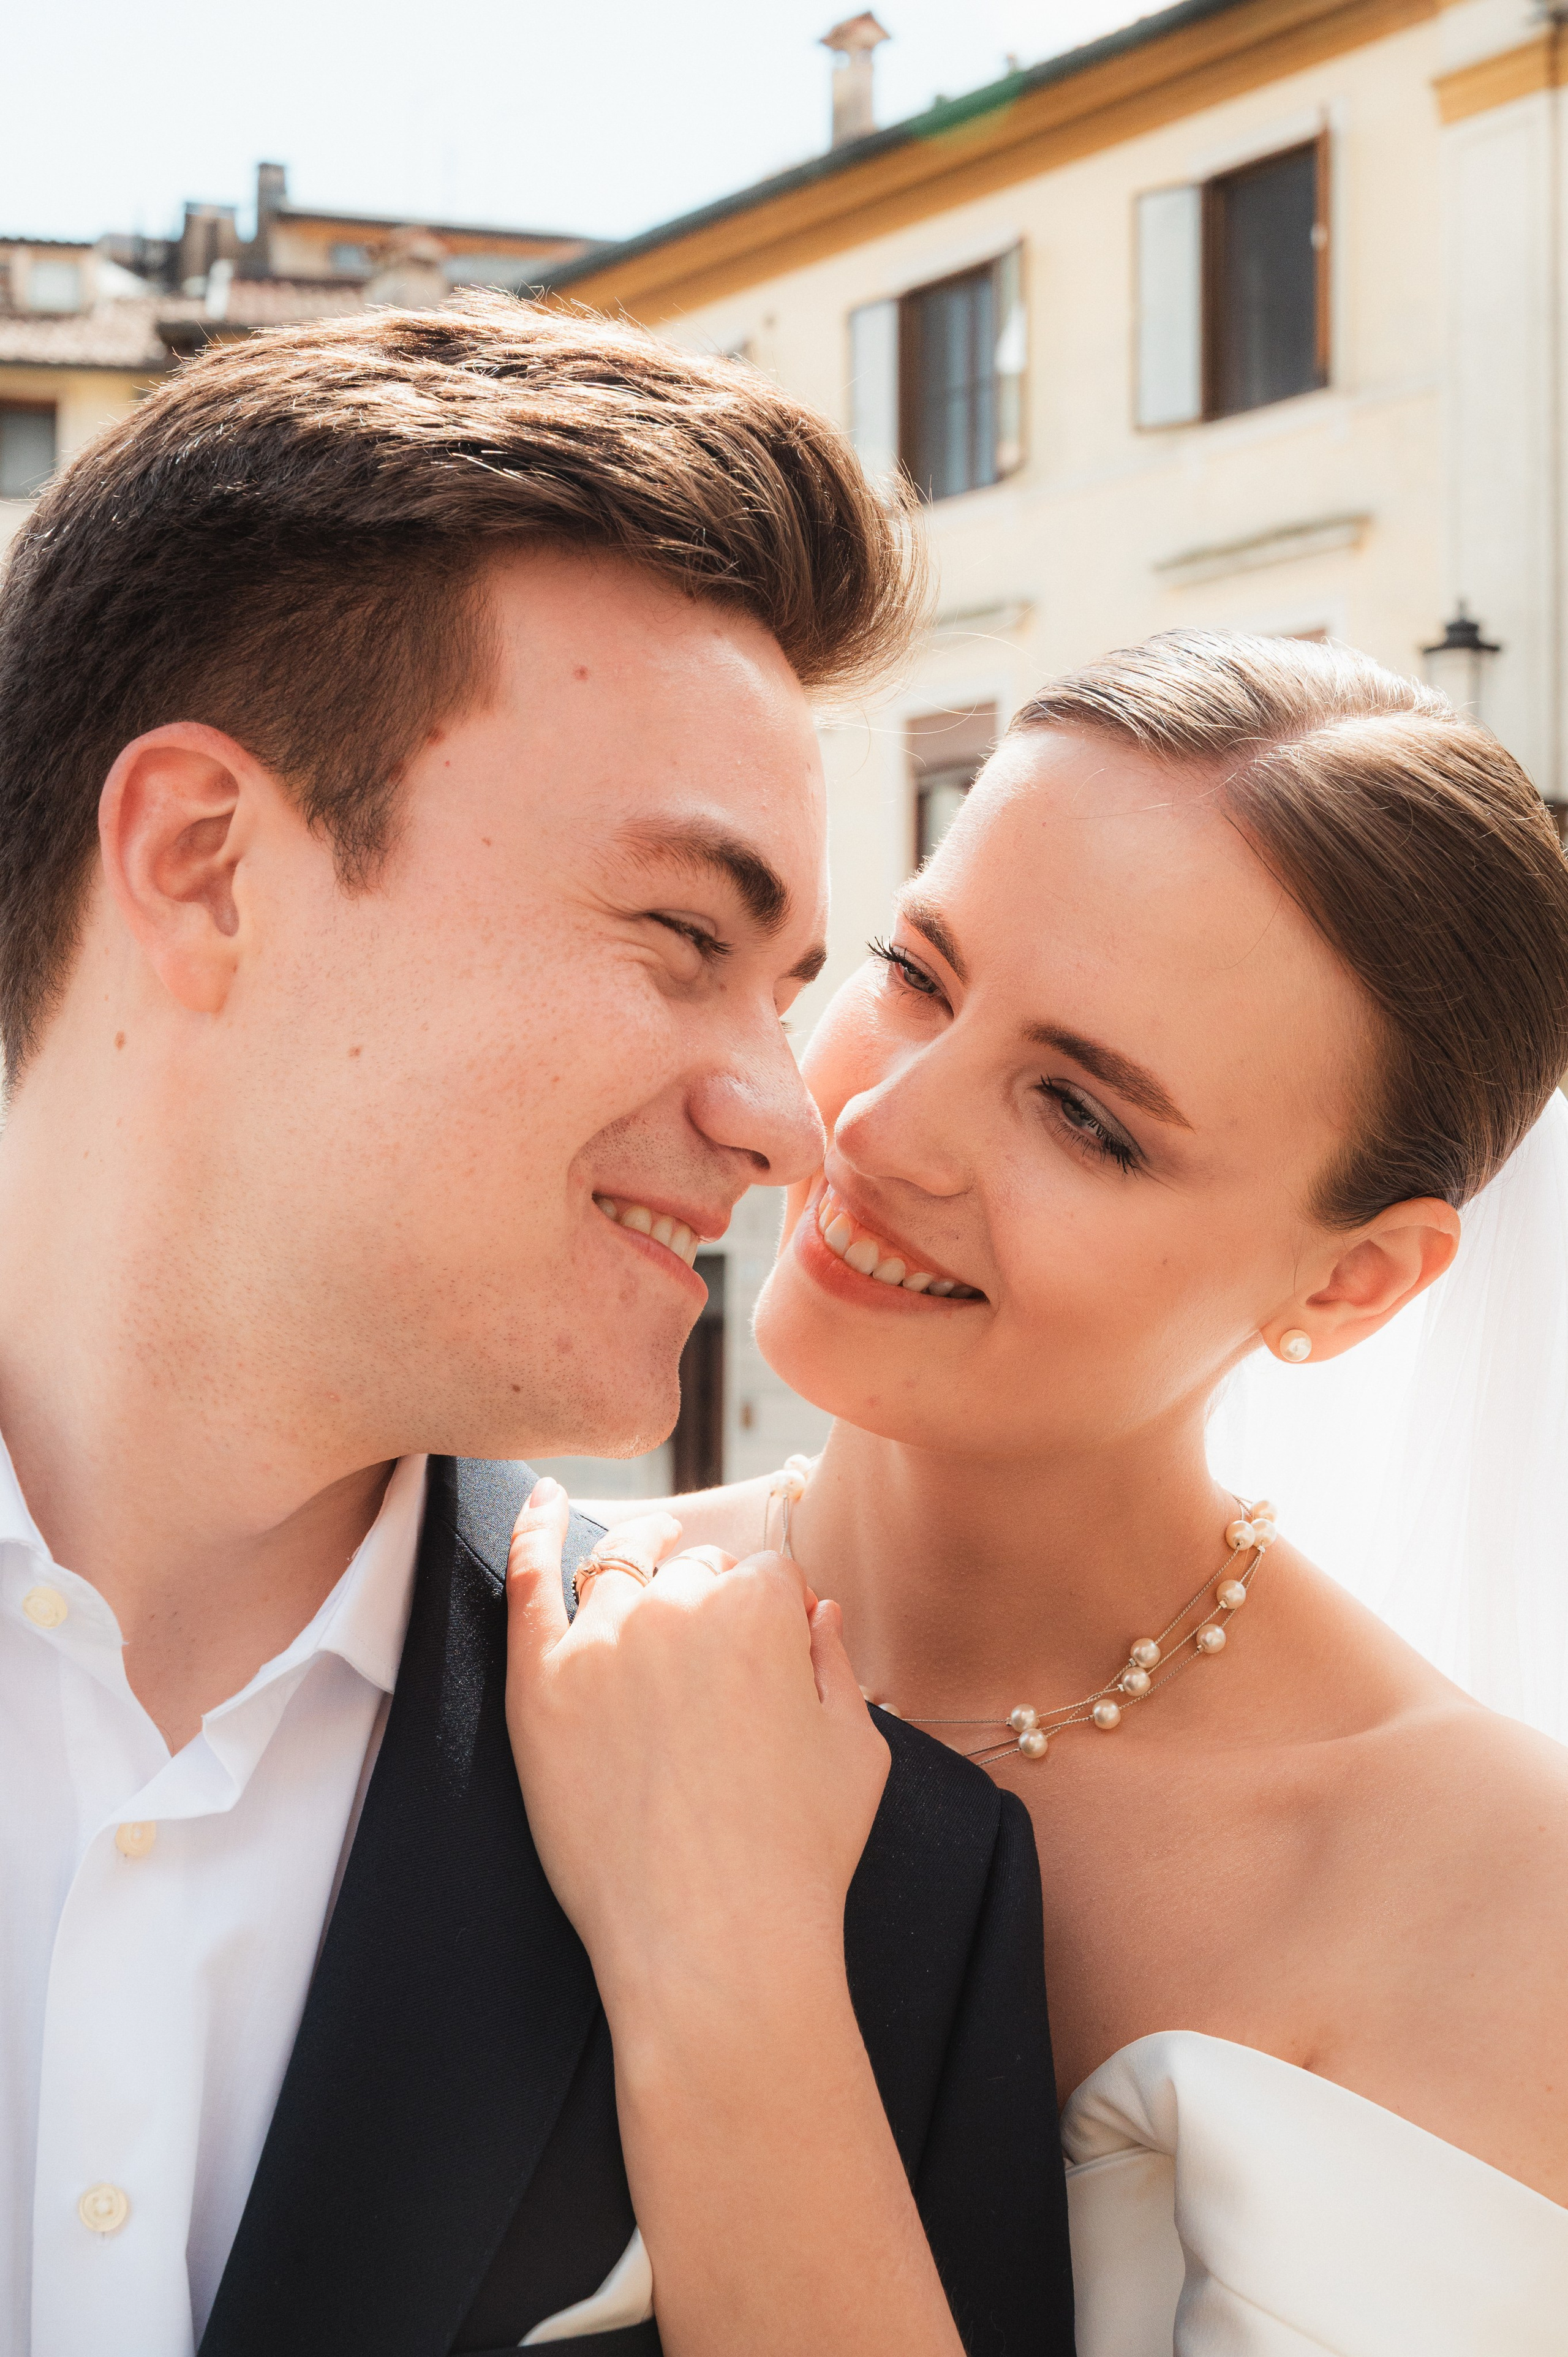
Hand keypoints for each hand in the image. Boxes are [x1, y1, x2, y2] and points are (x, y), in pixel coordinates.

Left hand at [505, 1479, 889, 2031]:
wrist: (713, 1945)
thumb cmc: (798, 1858)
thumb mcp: (856, 1751)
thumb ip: (836, 1663)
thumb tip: (817, 1610)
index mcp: (765, 1609)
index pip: (768, 1575)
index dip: (774, 1614)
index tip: (773, 1654)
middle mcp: (681, 1606)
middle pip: (695, 1572)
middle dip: (710, 1601)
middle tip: (713, 1667)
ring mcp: (603, 1641)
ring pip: (621, 1568)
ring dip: (639, 1555)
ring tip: (645, 1550)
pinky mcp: (540, 1683)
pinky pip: (529, 1578)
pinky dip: (533, 1526)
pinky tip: (540, 1497)